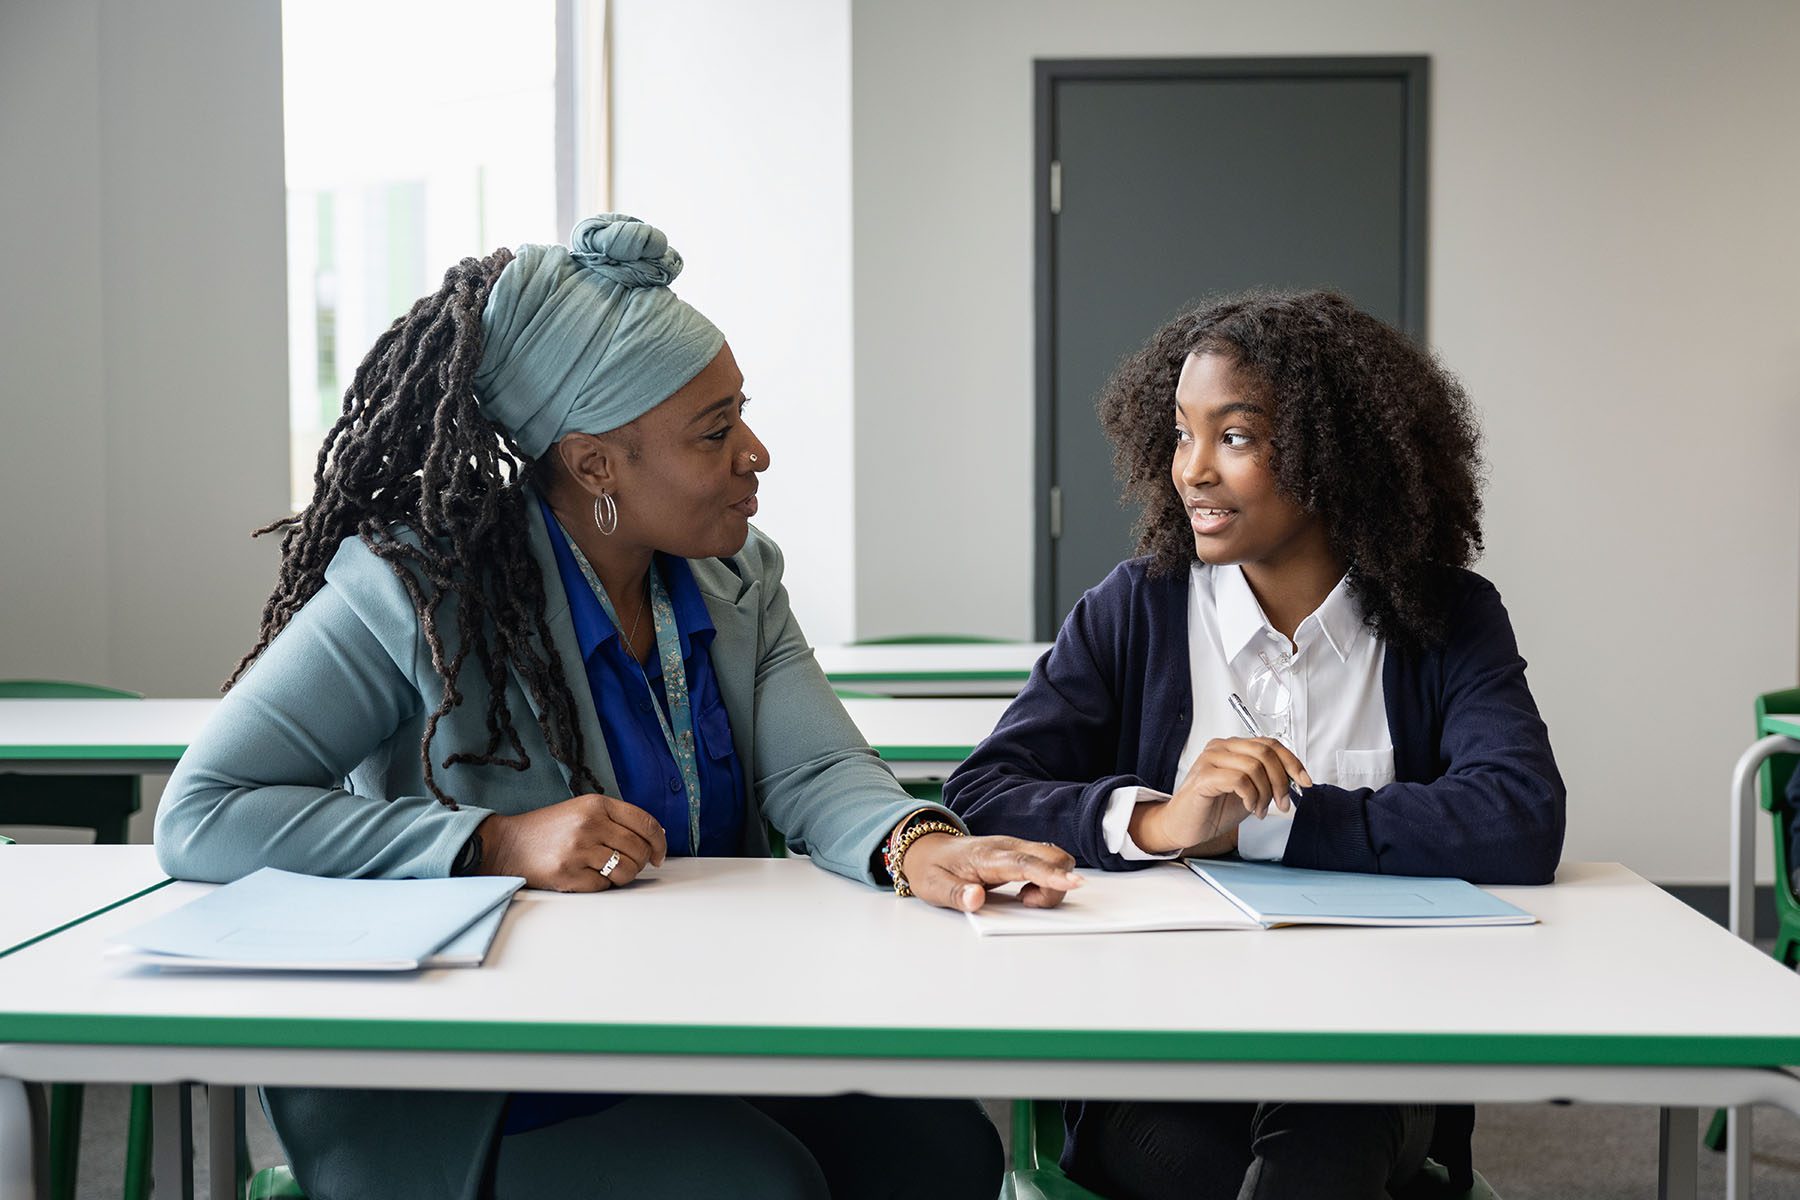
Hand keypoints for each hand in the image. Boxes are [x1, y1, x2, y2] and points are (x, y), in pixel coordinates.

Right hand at [477, 794, 667, 891]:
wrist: (507, 845)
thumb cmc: (549, 830)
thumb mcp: (582, 810)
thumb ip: (616, 819)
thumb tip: (655, 836)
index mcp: (596, 804)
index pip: (645, 823)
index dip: (659, 842)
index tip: (659, 855)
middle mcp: (589, 824)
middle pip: (639, 849)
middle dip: (640, 862)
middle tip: (628, 864)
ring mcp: (578, 850)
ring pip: (626, 870)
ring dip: (623, 876)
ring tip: (607, 871)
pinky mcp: (568, 874)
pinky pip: (604, 885)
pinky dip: (601, 884)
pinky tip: (586, 875)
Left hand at [897, 834, 1083, 912]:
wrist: (926, 848)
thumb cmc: (931, 868)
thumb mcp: (933, 887)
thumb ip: (955, 894)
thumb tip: (975, 899)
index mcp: (987, 856)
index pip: (1025, 863)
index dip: (1050, 875)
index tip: (1073, 883)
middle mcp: (1007, 846)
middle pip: (1052, 856)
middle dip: (1056, 883)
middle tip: (1026, 903)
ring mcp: (1016, 848)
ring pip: (1054, 859)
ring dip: (1052, 884)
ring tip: (1023, 899)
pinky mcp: (1020, 854)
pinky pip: (1047, 863)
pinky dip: (1048, 880)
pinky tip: (1025, 892)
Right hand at [1129, 738, 1312, 854]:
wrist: (1183, 826)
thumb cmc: (1213, 809)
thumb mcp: (1250, 792)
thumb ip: (1267, 780)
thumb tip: (1296, 779)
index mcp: (1233, 747)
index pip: (1271, 744)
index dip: (1293, 762)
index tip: (1305, 782)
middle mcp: (1221, 748)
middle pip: (1265, 752)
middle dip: (1282, 781)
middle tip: (1282, 803)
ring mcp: (1210, 760)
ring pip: (1254, 766)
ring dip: (1266, 793)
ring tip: (1260, 810)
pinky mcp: (1204, 777)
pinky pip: (1239, 780)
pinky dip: (1251, 797)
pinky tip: (1249, 808)